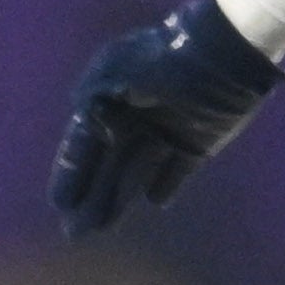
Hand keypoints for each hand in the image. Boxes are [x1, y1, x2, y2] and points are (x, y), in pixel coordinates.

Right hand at [54, 0, 284, 237]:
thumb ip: (91, 97)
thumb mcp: (114, 72)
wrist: (223, 51)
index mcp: (111, 100)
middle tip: (75, 232)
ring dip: (117, 199)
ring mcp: (165, 131)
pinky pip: (176, 171)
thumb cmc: (165, 62)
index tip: (60, 203)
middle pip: (107, 165)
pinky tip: (154, 202)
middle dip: (90, 197)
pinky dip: (165, 186)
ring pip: (134, 173)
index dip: (72, 172)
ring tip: (99, 228)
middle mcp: (135, 118)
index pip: (85, 143)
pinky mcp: (197, 143)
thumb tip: (79, 118)